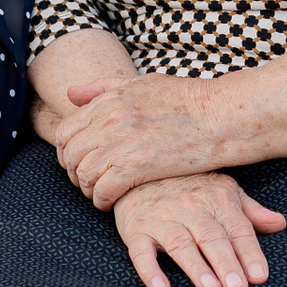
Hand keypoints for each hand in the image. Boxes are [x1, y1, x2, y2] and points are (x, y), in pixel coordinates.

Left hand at [54, 73, 224, 208]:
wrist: (220, 115)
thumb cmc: (187, 99)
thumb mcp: (142, 84)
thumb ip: (104, 88)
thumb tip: (70, 94)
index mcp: (110, 100)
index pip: (66, 131)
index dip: (68, 151)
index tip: (82, 161)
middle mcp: (110, 120)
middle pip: (70, 155)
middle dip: (75, 172)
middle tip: (90, 182)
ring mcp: (122, 143)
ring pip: (83, 175)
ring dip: (88, 189)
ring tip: (101, 193)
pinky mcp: (137, 167)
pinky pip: (103, 191)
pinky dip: (102, 201)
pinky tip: (112, 203)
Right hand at [113, 172, 286, 286]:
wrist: (139, 170)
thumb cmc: (188, 184)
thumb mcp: (222, 189)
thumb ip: (250, 210)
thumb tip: (280, 224)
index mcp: (217, 198)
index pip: (237, 229)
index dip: (249, 252)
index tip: (260, 276)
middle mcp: (190, 208)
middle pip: (211, 237)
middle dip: (226, 262)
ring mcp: (162, 219)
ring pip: (180, 244)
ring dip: (195, 266)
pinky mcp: (136, 230)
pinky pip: (141, 251)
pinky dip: (150, 270)